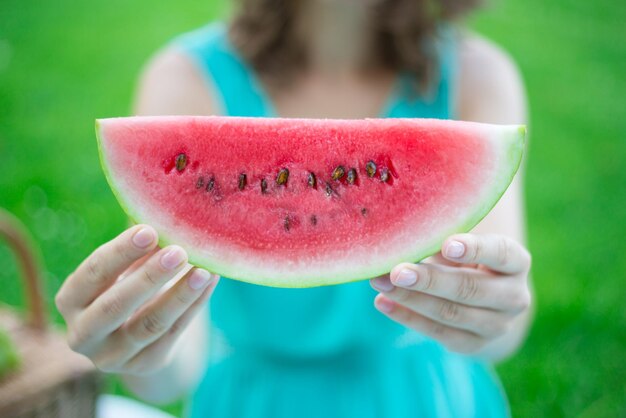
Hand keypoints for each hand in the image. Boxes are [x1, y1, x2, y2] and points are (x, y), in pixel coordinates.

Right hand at [55, 225, 218, 375]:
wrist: (138, 338)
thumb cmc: (127, 286)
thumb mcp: (122, 268)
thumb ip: (136, 244)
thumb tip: (162, 203)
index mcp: (70, 300)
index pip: (90, 275)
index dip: (119, 253)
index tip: (149, 230)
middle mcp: (83, 334)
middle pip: (115, 306)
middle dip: (149, 277)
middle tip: (179, 251)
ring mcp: (113, 356)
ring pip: (149, 325)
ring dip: (179, 295)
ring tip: (204, 269)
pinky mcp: (146, 364)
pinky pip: (173, 334)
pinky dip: (194, 306)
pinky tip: (210, 281)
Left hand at [370, 233, 530, 355]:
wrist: (486, 305)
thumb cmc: (468, 260)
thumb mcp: (464, 246)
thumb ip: (445, 242)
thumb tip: (410, 238)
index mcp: (515, 262)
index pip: (500, 253)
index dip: (475, 249)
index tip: (447, 245)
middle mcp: (514, 296)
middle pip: (469, 289)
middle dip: (429, 281)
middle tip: (397, 272)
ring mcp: (497, 325)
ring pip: (450, 313)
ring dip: (411, 299)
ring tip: (380, 284)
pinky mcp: (474, 344)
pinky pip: (437, 332)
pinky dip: (407, 317)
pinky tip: (383, 302)